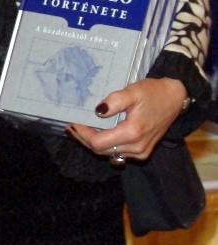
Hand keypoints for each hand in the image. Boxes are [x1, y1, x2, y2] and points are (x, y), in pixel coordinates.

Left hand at [66, 77, 187, 162]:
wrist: (174, 99)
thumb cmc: (153, 93)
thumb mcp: (133, 91)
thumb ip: (114, 101)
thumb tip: (98, 111)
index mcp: (133, 133)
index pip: (98, 143)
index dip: (83, 134)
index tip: (73, 122)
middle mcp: (136, 148)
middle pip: (101, 150)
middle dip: (84, 139)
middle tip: (71, 126)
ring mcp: (140, 152)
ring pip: (108, 153)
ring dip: (93, 143)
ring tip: (80, 129)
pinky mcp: (142, 152)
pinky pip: (117, 153)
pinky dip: (105, 145)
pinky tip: (97, 134)